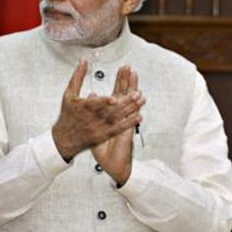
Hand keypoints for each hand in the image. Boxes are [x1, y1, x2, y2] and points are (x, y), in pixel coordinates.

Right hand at [52, 60, 144, 160]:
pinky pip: (119, 128)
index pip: (95, 104)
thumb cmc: (68, 115)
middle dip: (125, 102)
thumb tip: (83, 61)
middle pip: (111, 110)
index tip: (113, 98)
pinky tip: (138, 117)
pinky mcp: (104, 135)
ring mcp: (100, 127)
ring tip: (141, 101)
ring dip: (131, 109)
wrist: (65, 139)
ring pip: (117, 118)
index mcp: (84, 107)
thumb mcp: (69, 94)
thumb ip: (78, 77)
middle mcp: (93, 118)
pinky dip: (129, 123)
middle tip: (137, 95)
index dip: (104, 102)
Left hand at [91, 66, 141, 185]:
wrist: (113, 165)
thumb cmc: (105, 150)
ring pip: (130, 104)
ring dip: (133, 90)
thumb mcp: (96, 131)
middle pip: (125, 95)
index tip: (123, 70)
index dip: (121, 81)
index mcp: (113, 115)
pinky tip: (139, 99)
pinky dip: (135, 110)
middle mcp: (121, 117)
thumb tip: (92, 96)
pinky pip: (131, 119)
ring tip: (135, 76)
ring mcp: (125, 124)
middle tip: (129, 66)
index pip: (118, 94)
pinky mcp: (127, 132)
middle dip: (127, 81)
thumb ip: (94, 114)